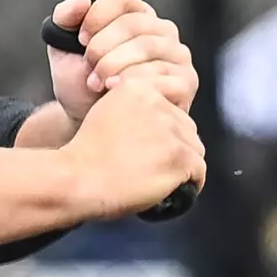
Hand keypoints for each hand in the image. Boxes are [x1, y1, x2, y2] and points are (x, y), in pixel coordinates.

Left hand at [48, 0, 196, 123]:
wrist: (90, 123)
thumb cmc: (80, 83)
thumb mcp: (62, 49)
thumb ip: (64, 19)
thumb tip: (82, 0)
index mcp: (135, 15)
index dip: (97, 16)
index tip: (80, 39)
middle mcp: (161, 30)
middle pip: (134, 23)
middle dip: (103, 46)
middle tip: (88, 66)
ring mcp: (177, 55)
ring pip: (147, 46)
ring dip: (114, 65)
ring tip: (95, 83)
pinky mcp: (185, 82)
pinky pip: (162, 74)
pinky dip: (132, 83)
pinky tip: (114, 92)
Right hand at [61, 73, 204, 219]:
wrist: (77, 179)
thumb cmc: (85, 155)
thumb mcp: (105, 111)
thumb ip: (133, 107)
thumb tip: (159, 122)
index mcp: (136, 87)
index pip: (171, 100)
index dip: (163, 125)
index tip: (147, 142)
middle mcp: (157, 103)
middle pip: (186, 126)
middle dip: (174, 145)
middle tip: (148, 163)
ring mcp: (171, 130)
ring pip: (194, 149)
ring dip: (181, 165)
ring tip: (155, 177)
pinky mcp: (180, 156)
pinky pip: (198, 172)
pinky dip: (188, 184)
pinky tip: (167, 189)